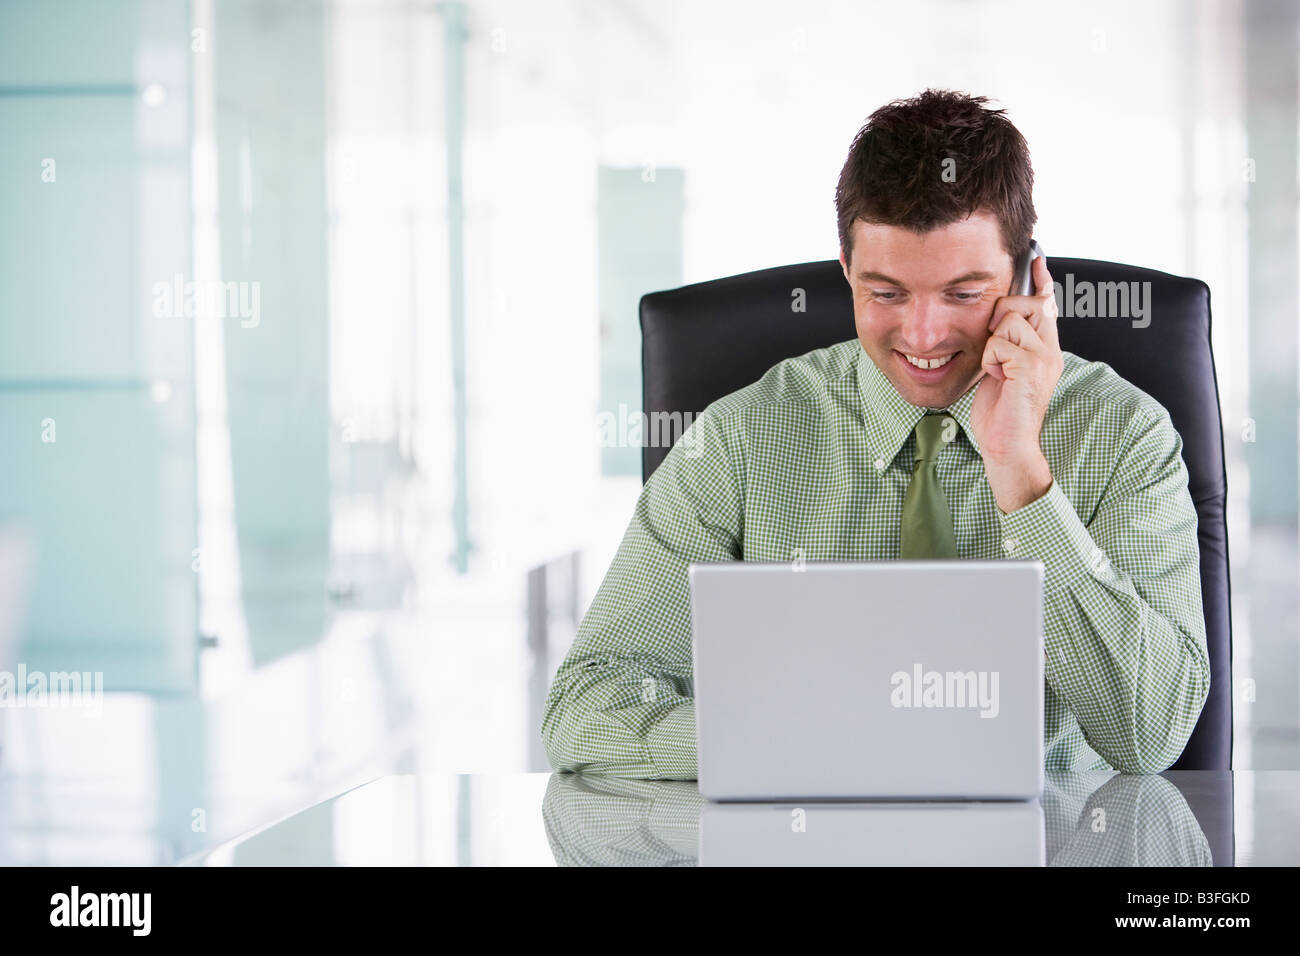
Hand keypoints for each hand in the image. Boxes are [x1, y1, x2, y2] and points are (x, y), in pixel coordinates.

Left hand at [970, 254, 1063, 512]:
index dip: (1041, 280)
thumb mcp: (1003, 367)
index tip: (1036, 257)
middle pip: (1024, 303)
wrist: (1007, 443)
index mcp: (1045, 347)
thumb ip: (1007, 342)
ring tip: (997, 369)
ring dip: (992, 344)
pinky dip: (989, 359)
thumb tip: (999, 315)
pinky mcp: (1030, 368)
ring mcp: (1043, 358)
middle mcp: (1050, 349)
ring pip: (1008, 320)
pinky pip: (999, 343)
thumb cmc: (1001, 409)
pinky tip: (996, 378)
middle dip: (1000, 316)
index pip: (1047, 304)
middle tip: (995, 347)